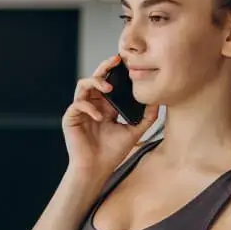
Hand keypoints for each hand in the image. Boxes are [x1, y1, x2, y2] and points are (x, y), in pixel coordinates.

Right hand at [63, 54, 160, 178]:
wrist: (97, 169)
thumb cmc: (112, 153)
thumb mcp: (134, 132)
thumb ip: (146, 117)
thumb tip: (159, 101)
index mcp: (106, 107)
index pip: (111, 83)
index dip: (117, 72)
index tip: (129, 63)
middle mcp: (93, 105)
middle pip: (96, 78)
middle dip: (105, 67)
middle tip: (117, 60)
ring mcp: (81, 111)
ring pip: (83, 85)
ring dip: (96, 82)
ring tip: (108, 88)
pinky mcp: (71, 118)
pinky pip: (78, 104)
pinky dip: (89, 107)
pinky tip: (100, 116)